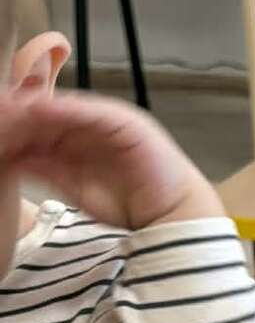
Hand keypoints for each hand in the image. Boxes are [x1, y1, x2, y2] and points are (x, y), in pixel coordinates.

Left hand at [0, 88, 222, 230]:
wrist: (172, 216)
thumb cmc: (130, 206)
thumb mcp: (74, 188)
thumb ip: (45, 170)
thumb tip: (13, 157)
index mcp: (81, 139)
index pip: (42, 124)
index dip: (16, 124)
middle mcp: (93, 125)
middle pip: (49, 112)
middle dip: (21, 111)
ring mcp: (109, 119)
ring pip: (66, 108)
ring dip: (38, 106)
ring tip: (11, 107)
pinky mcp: (124, 121)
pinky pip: (91, 111)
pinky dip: (67, 108)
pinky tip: (42, 109)